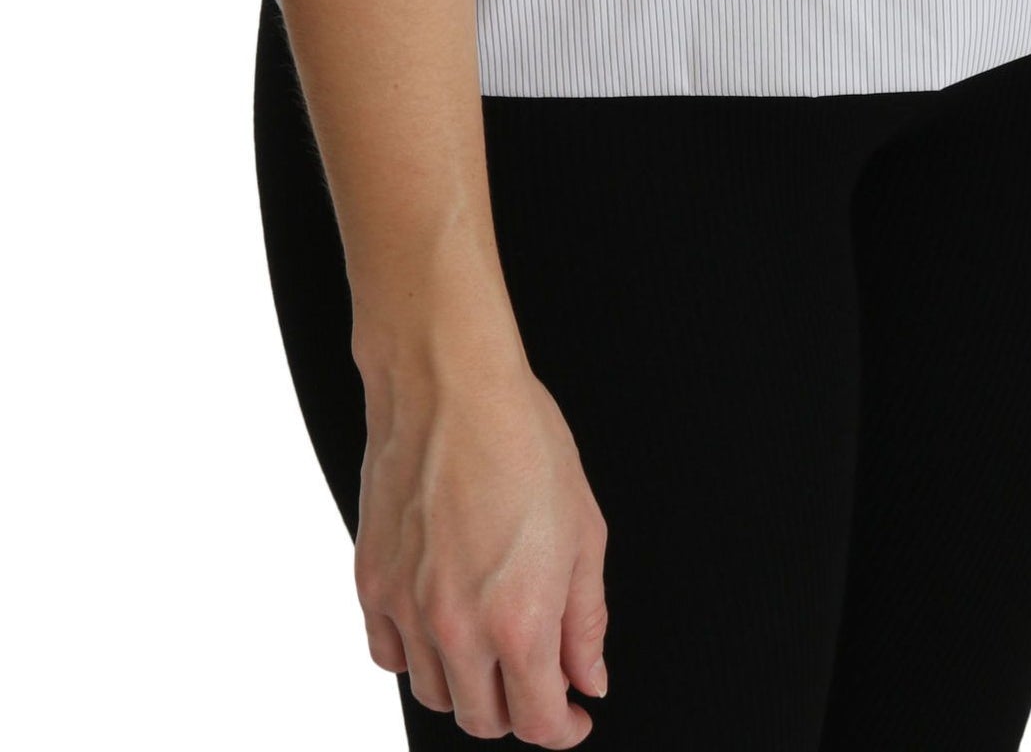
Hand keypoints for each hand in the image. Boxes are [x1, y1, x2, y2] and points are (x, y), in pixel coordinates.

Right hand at [353, 310, 608, 742]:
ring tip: (490, 643)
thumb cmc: (521, 440)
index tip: (572, 714)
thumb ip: (586, 618)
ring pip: (433, 693)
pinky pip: (388, 655)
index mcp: (519, 621)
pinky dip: (415, 656)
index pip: (536, 723)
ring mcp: (406, 609)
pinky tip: (440, 626)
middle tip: (537, 674)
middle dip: (517, 709)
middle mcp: (456, 628)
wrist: (448, 385)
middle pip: (482, 720)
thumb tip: (588, 676)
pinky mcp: (370, 582)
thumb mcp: (583, 530)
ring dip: (467, 684)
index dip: (562, 728)